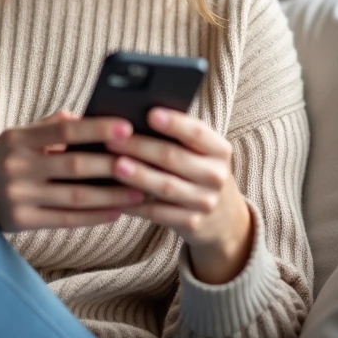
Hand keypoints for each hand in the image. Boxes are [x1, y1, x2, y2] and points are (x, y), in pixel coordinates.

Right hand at [0, 111, 145, 231]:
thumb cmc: (1, 161)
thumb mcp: (16, 137)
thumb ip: (50, 127)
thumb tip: (89, 117)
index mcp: (18, 138)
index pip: (64, 129)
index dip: (97, 128)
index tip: (128, 127)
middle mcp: (16, 166)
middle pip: (75, 165)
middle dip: (113, 165)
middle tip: (145, 163)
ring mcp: (18, 196)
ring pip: (76, 196)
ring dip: (112, 195)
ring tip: (139, 192)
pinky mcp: (21, 221)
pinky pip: (66, 219)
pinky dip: (94, 216)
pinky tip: (116, 212)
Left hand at [105, 108, 252, 283]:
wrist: (224, 218)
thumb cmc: (199, 172)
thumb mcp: (201, 154)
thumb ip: (178, 137)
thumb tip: (136, 119)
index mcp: (219, 150)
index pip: (197, 132)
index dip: (174, 123)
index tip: (150, 114)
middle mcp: (216, 176)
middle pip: (174, 158)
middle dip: (141, 147)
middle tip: (113, 139)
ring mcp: (205, 202)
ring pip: (165, 186)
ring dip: (138, 175)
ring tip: (114, 165)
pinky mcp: (191, 223)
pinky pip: (157, 212)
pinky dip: (135, 203)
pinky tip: (116, 194)